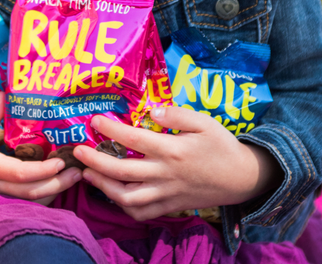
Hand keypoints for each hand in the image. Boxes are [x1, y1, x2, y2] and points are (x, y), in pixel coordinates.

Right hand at [0, 92, 80, 201]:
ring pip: (28, 201)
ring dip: (52, 191)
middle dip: (58, 184)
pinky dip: (39, 195)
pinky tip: (52, 183)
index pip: (21, 174)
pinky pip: (20, 202)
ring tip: (71, 177)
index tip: (62, 160)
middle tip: (78, 171)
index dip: (44, 170)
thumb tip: (4, 94)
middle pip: (31, 193)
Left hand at [73, 106, 282, 220]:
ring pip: (128, 197)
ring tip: (88, 174)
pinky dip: (124, 206)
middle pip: (122, 171)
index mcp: (172, 150)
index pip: (134, 139)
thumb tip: (152, 110)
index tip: (94, 121)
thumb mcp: (204, 121)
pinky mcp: (170, 206)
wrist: (243, 178)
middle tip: (78, 151)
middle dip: (95, 161)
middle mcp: (165, 174)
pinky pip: (142, 212)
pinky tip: (114, 194)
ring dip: (104, 187)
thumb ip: (177, 114)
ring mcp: (166, 193)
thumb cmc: (222, 145)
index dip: (111, 130)